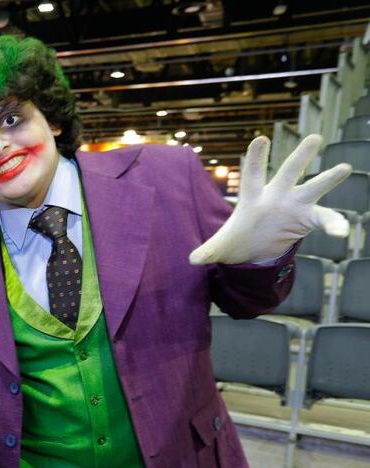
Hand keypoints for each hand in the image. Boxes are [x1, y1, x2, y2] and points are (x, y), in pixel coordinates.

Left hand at [189, 134, 351, 264]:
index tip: (260, 139)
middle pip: (290, 172)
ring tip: (344, 167)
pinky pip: (324, 218)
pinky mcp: (307, 219)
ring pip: (314, 187)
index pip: (254, 174)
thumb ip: (209, 251)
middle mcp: (276, 195)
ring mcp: (294, 205)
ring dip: (328, 178)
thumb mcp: (221, 246)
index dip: (257, 158)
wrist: (253, 249)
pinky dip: (335, 224)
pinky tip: (343, 232)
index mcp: (253, 197)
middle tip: (314, 138)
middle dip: (301, 156)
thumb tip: (192, 260)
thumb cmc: (236, 239)